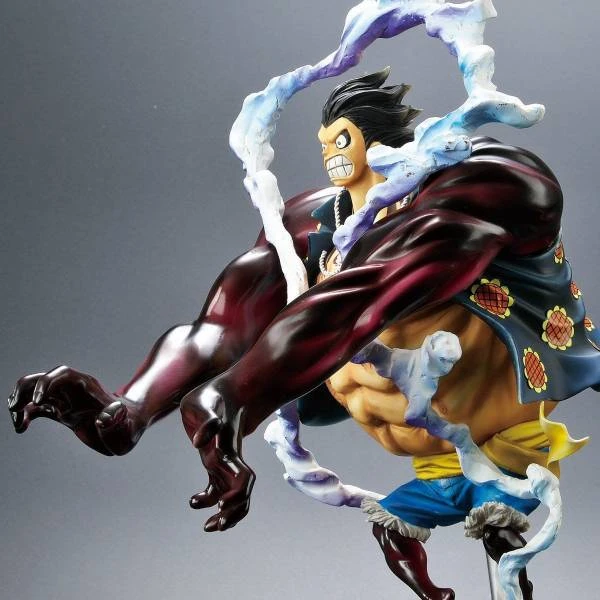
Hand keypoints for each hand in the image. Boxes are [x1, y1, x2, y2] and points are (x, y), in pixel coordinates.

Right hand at [8, 366, 142, 454]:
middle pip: (44, 378)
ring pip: (35, 391)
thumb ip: (116, 422)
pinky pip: (36, 407)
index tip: (38, 402)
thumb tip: (103, 419)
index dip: (47, 383)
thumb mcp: (127, 427)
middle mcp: (73, 390)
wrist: (127, 428)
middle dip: (26, 389)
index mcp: (87, 388)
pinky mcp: (60, 411)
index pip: (63, 374)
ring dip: (21, 401)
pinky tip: (21, 428)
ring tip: (17, 422)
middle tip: (15, 409)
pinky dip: (24, 414)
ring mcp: (65, 399)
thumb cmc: (128, 426)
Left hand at [181, 382, 255, 531]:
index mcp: (228, 448)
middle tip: (213, 527)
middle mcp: (230, 457)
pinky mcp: (217, 458)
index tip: (221, 506)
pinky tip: (195, 502)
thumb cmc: (215, 393)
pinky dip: (211, 498)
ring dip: (225, 512)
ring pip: (231, 492)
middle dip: (231, 513)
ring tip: (208, 527)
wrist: (230, 389)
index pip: (242, 478)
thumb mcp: (206, 401)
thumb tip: (197, 443)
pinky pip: (218, 485)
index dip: (236, 495)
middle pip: (240, 492)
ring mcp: (225, 459)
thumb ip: (207, 420)